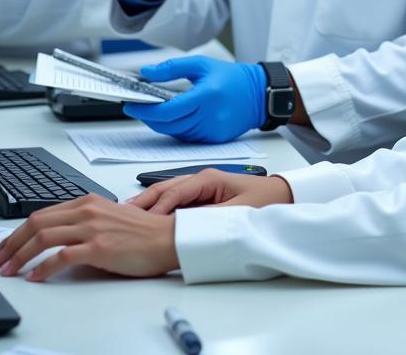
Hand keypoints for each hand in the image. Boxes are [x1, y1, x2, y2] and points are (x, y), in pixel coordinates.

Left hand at [0, 195, 178, 281]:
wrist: (167, 239)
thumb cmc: (143, 233)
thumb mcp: (108, 218)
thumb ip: (84, 222)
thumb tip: (58, 237)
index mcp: (88, 201)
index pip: (42, 213)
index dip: (17, 232)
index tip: (4, 247)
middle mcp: (87, 210)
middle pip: (37, 223)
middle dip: (11, 243)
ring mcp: (92, 228)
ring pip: (43, 237)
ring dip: (20, 256)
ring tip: (9, 271)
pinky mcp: (99, 247)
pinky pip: (61, 256)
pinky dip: (43, 268)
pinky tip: (35, 277)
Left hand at [123, 57, 265, 142]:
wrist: (259, 94)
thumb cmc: (232, 77)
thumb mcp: (201, 64)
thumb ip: (172, 68)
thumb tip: (146, 73)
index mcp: (205, 96)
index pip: (167, 110)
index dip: (145, 110)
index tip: (130, 105)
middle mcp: (209, 117)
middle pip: (168, 124)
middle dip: (148, 116)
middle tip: (136, 106)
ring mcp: (212, 131)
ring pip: (175, 132)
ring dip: (161, 123)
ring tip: (153, 110)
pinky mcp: (214, 140)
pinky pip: (187, 137)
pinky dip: (176, 128)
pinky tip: (173, 118)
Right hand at [128, 168, 293, 213]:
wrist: (283, 196)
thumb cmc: (265, 200)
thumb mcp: (237, 212)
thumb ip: (210, 219)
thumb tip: (185, 227)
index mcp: (208, 178)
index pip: (175, 191)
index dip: (157, 207)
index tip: (142, 222)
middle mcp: (201, 180)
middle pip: (166, 188)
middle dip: (145, 201)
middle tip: (122, 215)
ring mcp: (201, 188)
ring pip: (168, 193)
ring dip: (150, 204)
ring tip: (128, 216)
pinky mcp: (203, 198)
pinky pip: (177, 202)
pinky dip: (161, 209)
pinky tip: (149, 219)